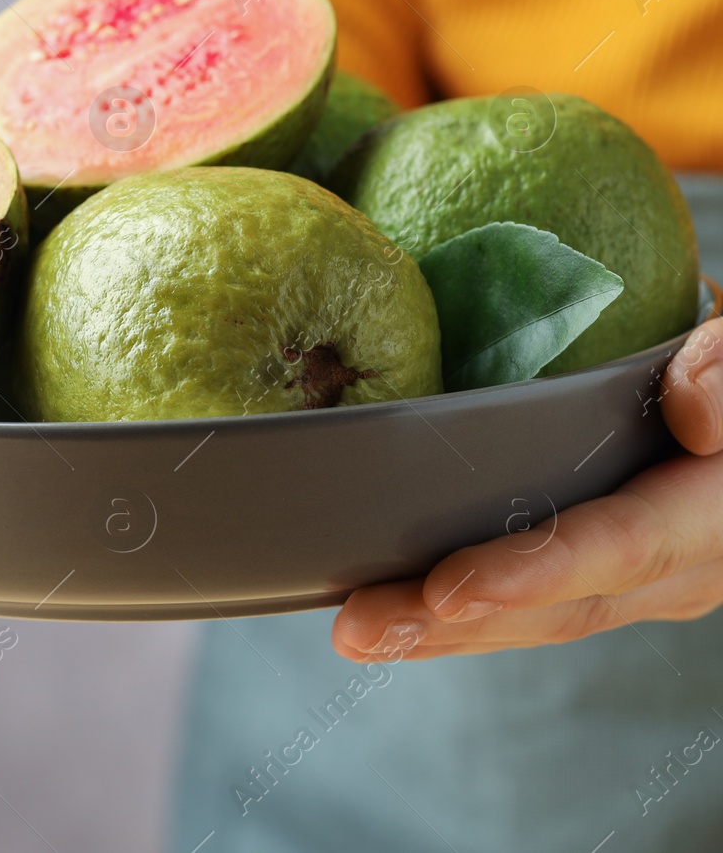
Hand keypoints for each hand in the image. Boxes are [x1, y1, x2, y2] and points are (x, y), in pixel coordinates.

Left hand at [334, 315, 722, 661]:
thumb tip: (688, 410)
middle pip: (560, 605)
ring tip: (357, 633)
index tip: (447, 587)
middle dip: (453, 622)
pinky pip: (529, 606)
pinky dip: (457, 617)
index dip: (532, 569)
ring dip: (441, 631)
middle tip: (359, 628)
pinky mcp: (605, 576)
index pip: (620, 546)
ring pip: (536, 620)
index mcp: (714, 509)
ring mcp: (644, 580)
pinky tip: (391, 617)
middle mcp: (684, 565)